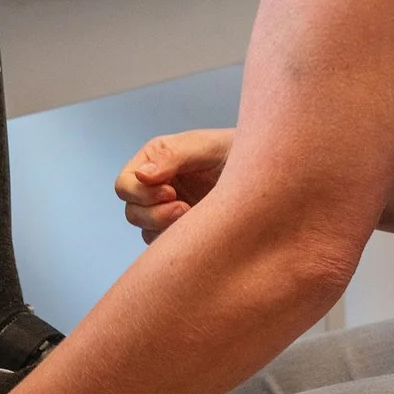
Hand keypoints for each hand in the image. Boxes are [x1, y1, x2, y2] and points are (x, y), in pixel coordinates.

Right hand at [115, 127, 232, 242]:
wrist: (268, 177)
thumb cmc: (237, 152)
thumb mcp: (206, 147)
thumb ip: (173, 156)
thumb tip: (142, 175)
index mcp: (155, 162)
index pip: (125, 185)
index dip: (140, 192)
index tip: (171, 191)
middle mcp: (157, 187)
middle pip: (132, 212)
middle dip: (154, 213)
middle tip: (184, 209)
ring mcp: (169, 211)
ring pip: (146, 231)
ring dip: (166, 228)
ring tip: (195, 217)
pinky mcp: (184, 232)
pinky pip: (166, 247)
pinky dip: (177, 242)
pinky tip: (200, 229)